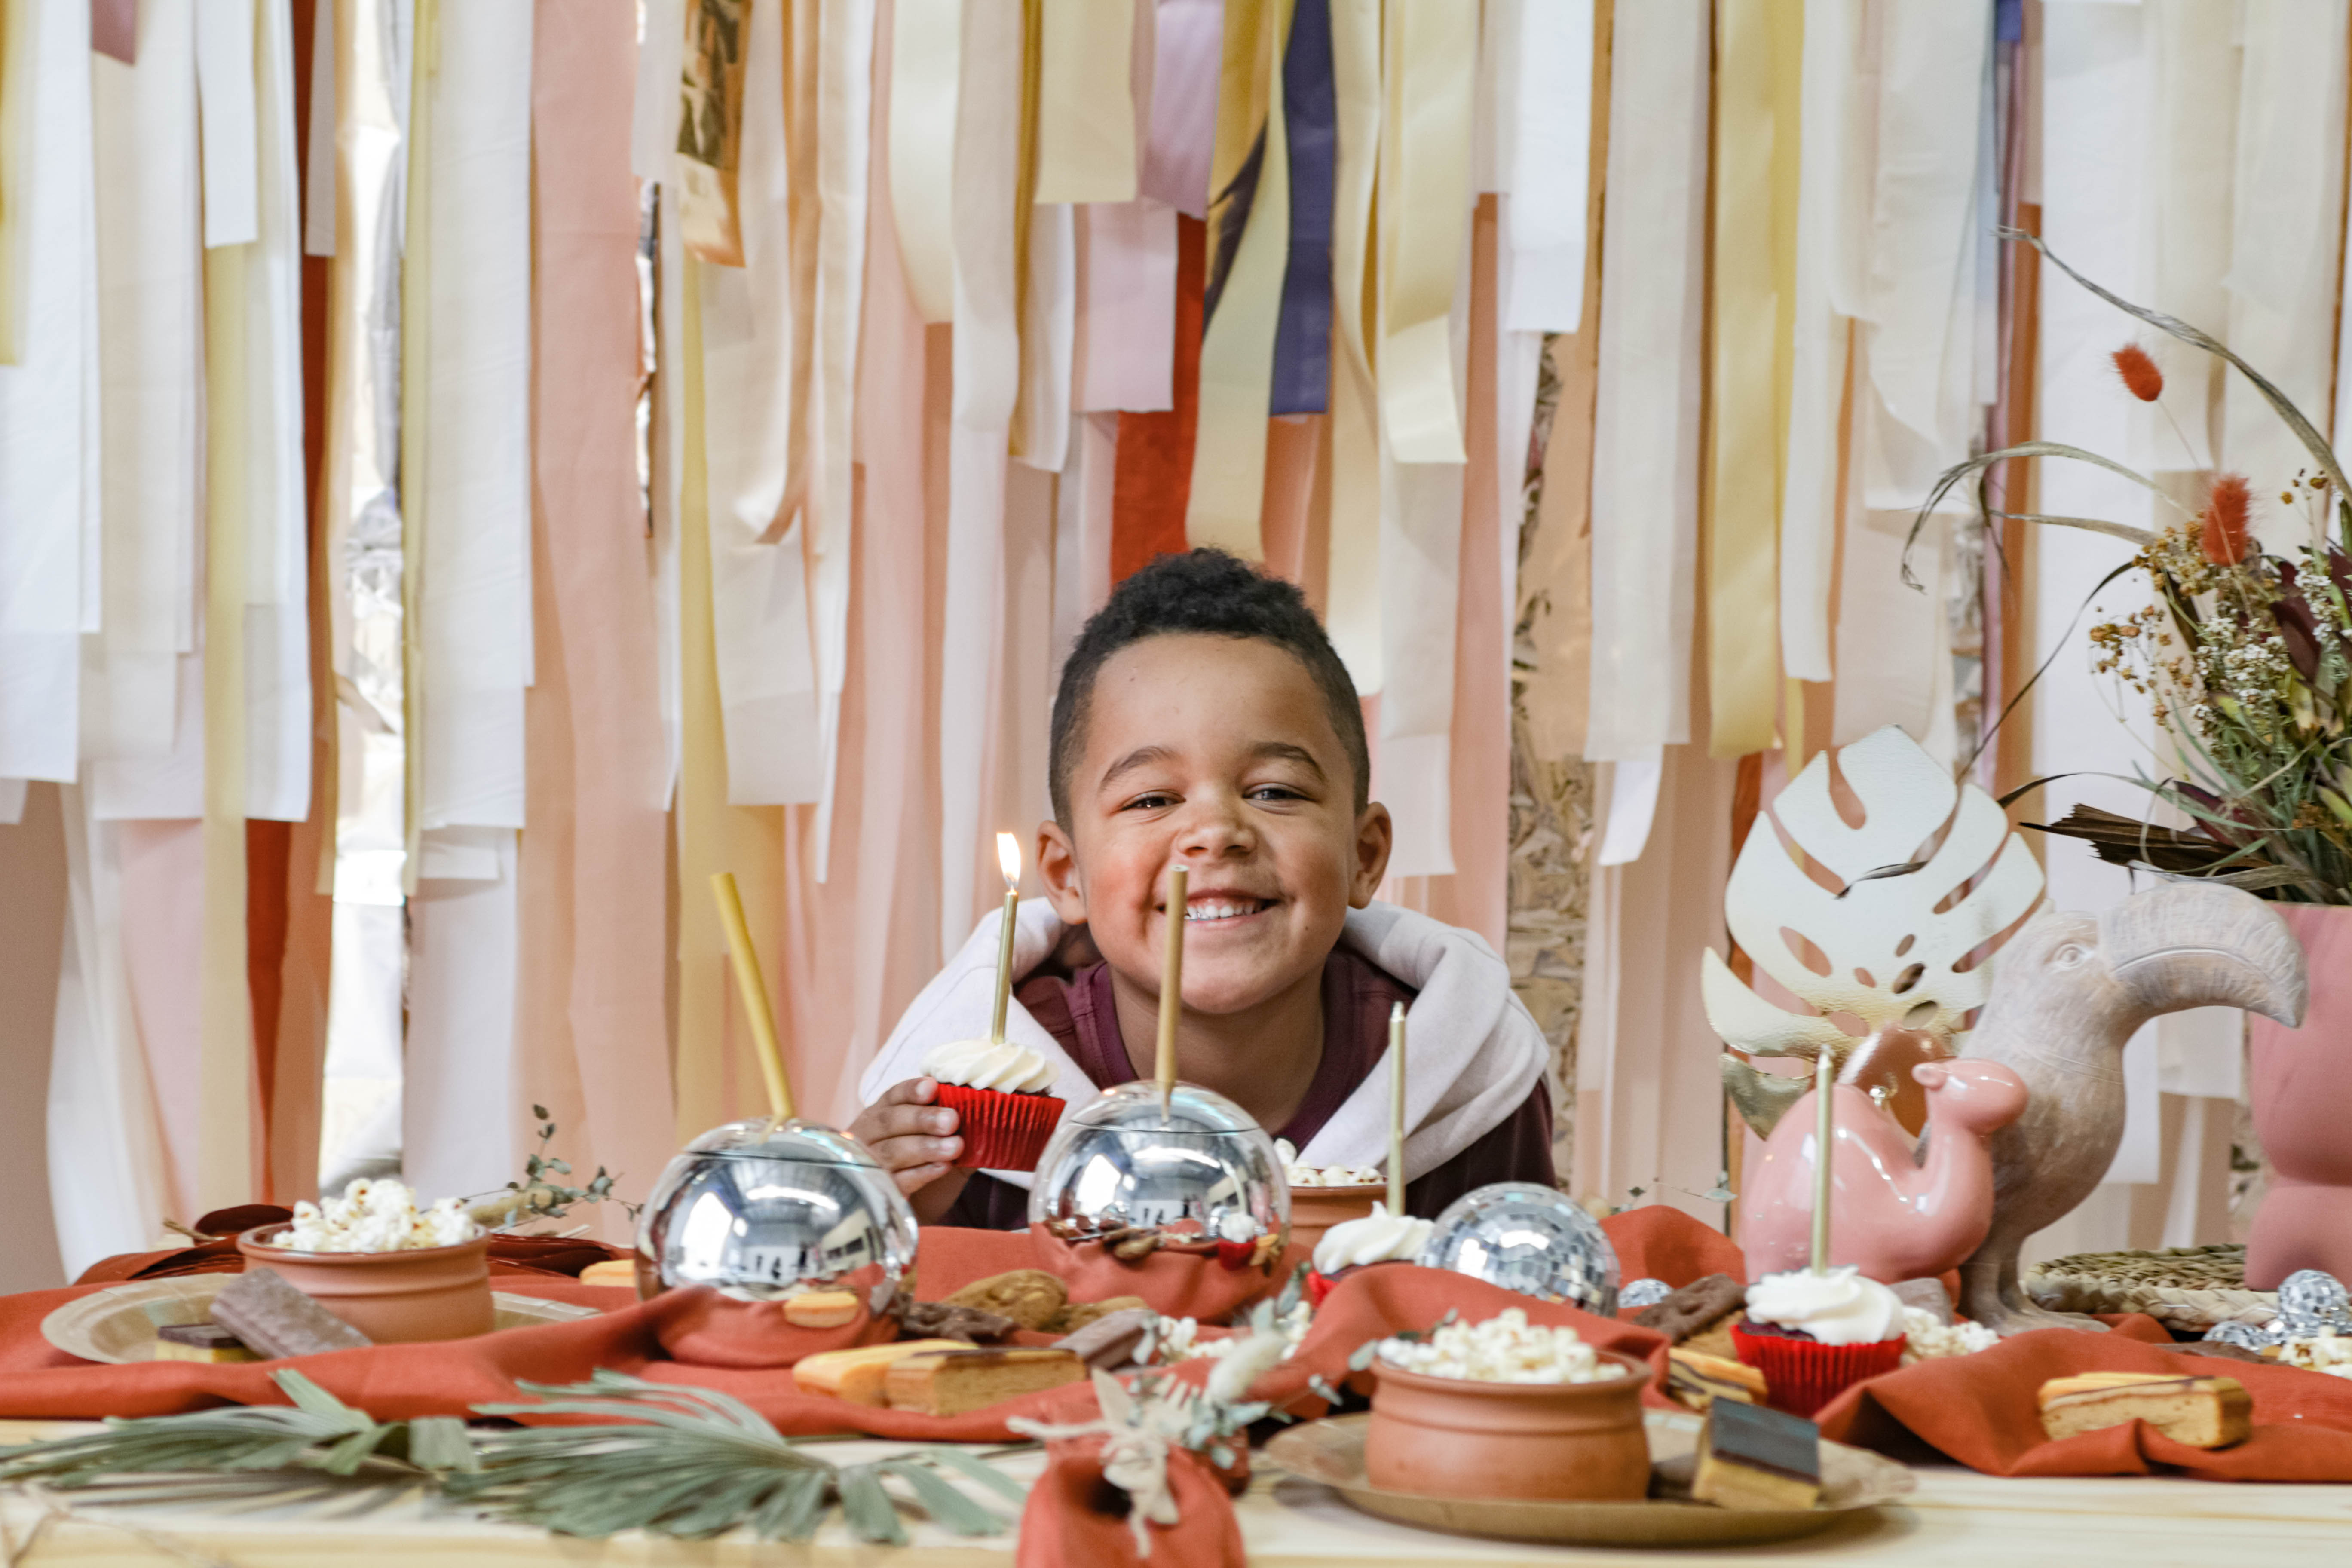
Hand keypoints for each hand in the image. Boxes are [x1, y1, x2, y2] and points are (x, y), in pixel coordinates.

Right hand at [849, 1078, 965, 1199]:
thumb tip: (987, 1110)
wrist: (914, 1204)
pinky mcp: (879, 1191)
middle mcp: (870, 1134)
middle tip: (952, 1120)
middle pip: (890, 1121)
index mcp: (883, 1112)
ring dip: (926, 1147)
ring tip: (956, 1146)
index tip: (933, 1087)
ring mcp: (870, 1162)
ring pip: (893, 1151)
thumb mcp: (938, 1137)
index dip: (912, 1090)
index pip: (895, 1095)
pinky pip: (897, 1180)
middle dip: (922, 1119)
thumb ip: (954, 1124)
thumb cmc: (927, 1160)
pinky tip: (943, 1167)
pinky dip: (922, 1172)